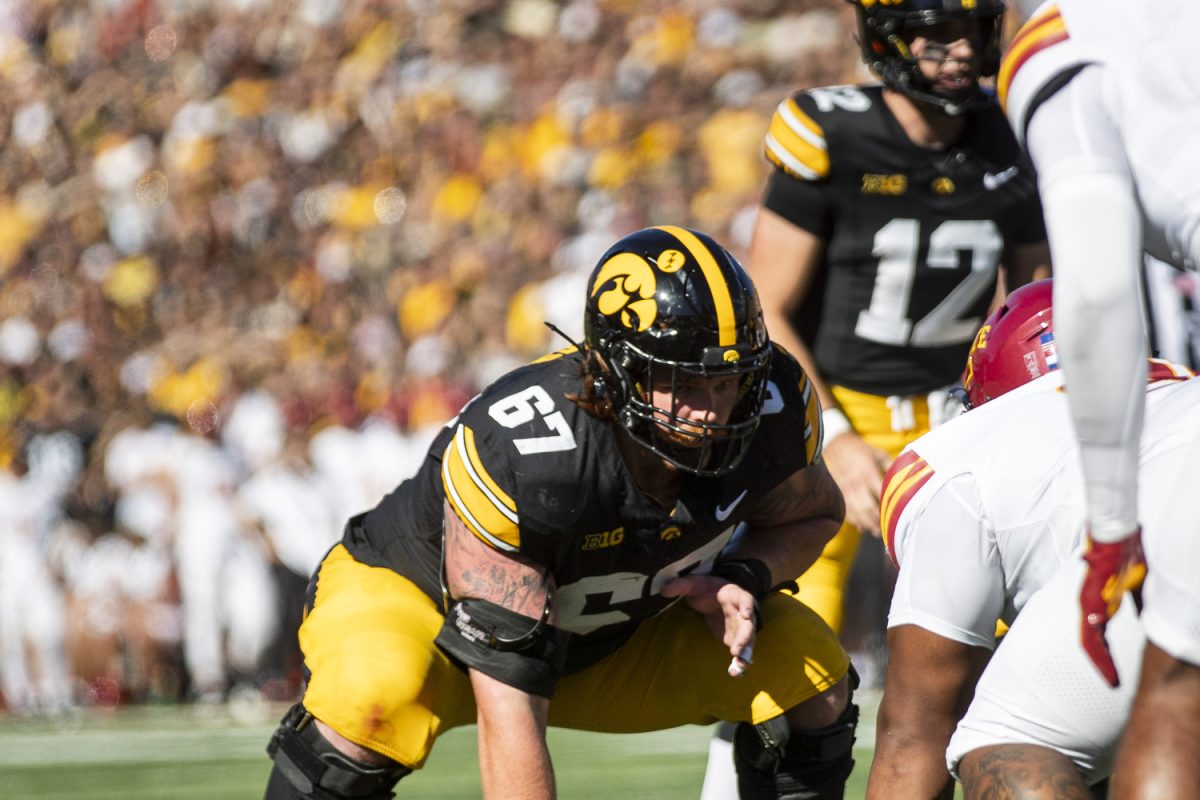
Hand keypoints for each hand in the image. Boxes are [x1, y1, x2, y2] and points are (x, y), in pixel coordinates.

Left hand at [661, 574, 756, 671]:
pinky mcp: (734, 638)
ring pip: (748, 640)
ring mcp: (740, 626)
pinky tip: (735, 672)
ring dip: (745, 652)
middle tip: (737, 650)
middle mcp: (741, 612)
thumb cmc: (706, 588)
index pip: (744, 599)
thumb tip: (663, 590)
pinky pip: (740, 650)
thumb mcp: (693, 583)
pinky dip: (739, 661)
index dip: (747, 607)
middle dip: (745, 636)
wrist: (714, 596)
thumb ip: (680, 585)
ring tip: (739, 667)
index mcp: (733, 595)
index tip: (746, 614)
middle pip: (748, 624)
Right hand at [822, 431, 890, 535]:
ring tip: (877, 532)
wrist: (837, 446)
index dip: (889, 507)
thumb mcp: (879, 454)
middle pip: (868, 508)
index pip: (881, 495)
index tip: (897, 516)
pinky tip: (863, 527)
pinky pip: (846, 511)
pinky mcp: (839, 493)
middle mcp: (857, 483)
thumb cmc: (861, 451)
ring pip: (857, 512)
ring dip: (867, 524)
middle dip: (878, 521)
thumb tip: (907, 478)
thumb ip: (892, 467)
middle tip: (887, 529)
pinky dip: (854, 521)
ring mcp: (846, 489)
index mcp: (868, 473)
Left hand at [1080, 528, 1145, 686]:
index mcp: (1100, 605)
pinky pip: (1090, 628)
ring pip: (1089, 640)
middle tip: (1113, 682)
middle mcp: (1090, 606)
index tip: (1113, 672)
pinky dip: (1097, 646)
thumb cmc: (1124, 556)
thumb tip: (1143, 614)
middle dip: (1102, 664)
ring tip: (1111, 679)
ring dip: (1100, 661)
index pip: (1099, 636)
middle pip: (1092, 642)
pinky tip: (1104, 660)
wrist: (1116, 537)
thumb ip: (1135, 600)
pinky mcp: (1090, 599)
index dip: (1105, 655)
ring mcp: (1088, 603)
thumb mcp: (1135, 585)